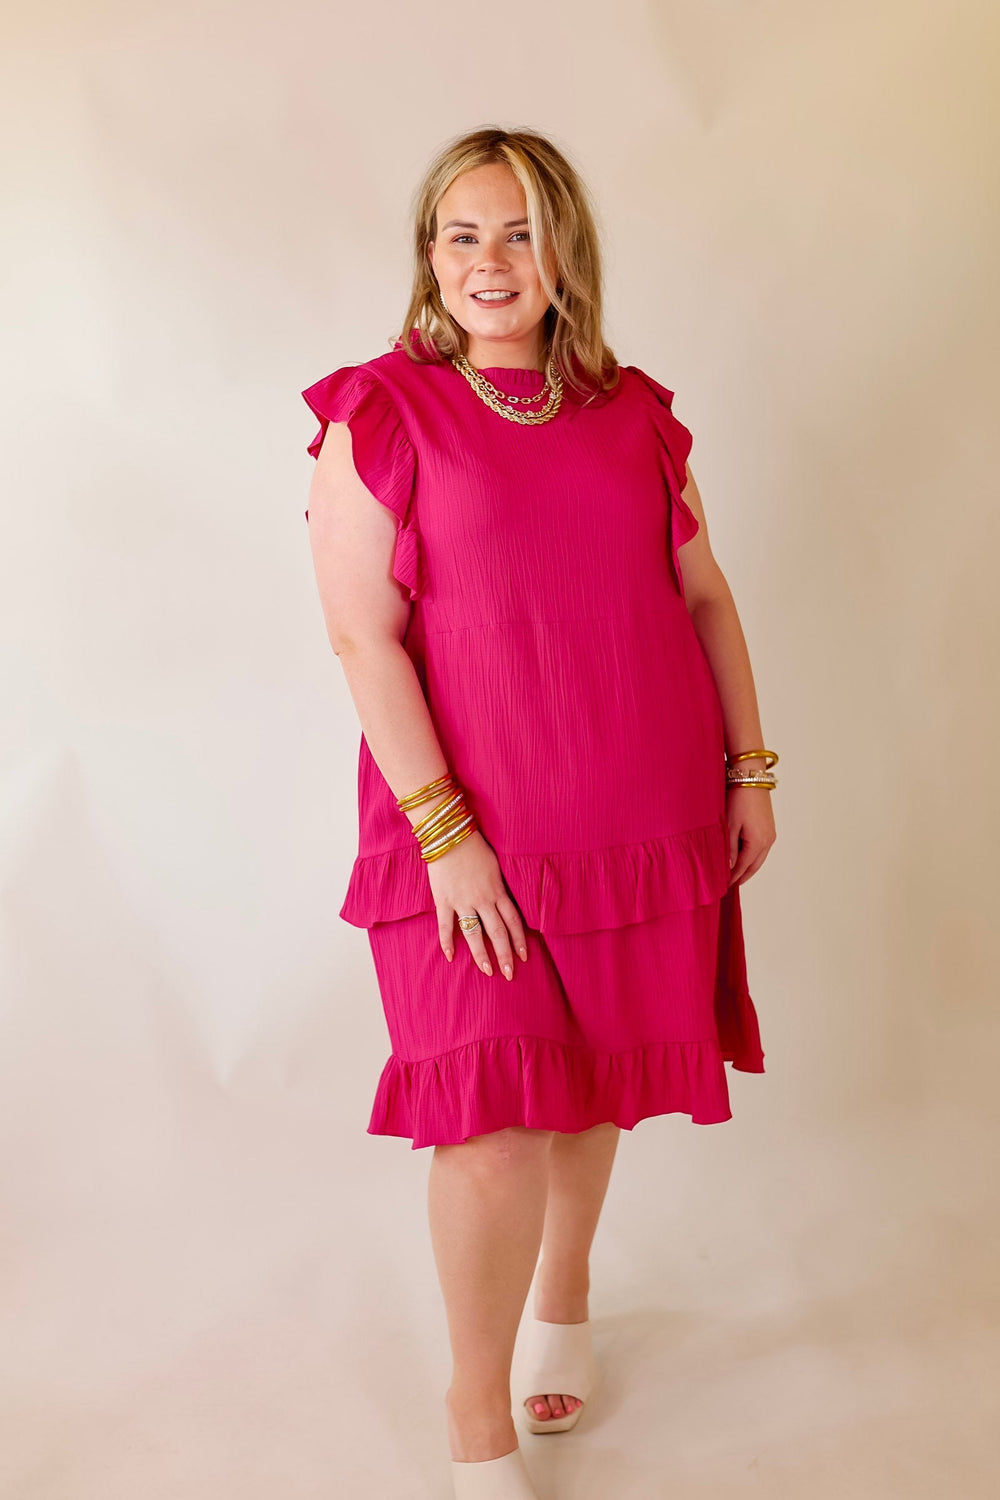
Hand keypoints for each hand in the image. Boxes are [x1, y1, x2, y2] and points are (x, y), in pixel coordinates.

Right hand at [425, 829, 528, 979]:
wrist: (449, 835)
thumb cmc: (474, 847)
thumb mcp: (496, 865)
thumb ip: (499, 885)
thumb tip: (505, 899)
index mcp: (497, 891)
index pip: (513, 921)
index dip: (519, 940)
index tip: (523, 957)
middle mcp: (483, 900)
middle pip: (498, 933)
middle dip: (505, 955)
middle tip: (509, 974)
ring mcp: (463, 901)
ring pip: (474, 934)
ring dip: (481, 955)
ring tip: (487, 971)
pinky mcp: (444, 900)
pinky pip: (445, 925)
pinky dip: (447, 942)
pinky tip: (450, 957)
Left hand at [726, 785, 776, 886]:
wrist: (750, 777)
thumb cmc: (737, 798)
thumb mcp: (729, 825)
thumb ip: (729, 849)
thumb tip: (729, 868)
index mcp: (758, 842)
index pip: (743, 867)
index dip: (733, 877)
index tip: (723, 885)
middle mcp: (768, 840)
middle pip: (754, 866)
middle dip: (742, 876)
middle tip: (730, 885)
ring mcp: (771, 834)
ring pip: (759, 858)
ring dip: (748, 867)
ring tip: (736, 875)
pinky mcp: (769, 827)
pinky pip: (761, 849)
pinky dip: (752, 857)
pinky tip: (744, 857)